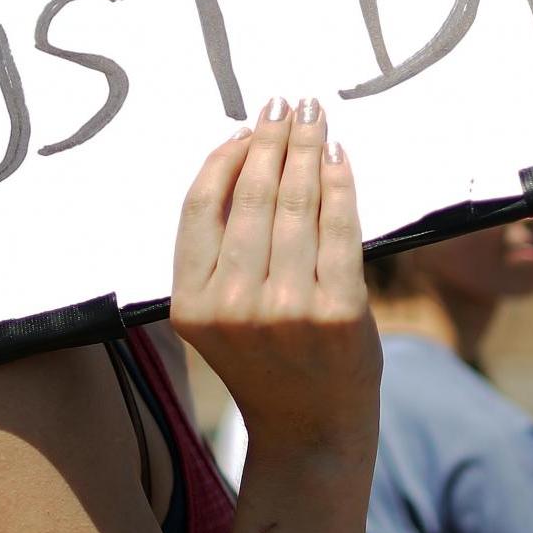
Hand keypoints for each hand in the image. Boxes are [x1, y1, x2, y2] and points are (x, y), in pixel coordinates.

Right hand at [172, 97, 379, 463]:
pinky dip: (341, 184)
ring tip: (314, 118)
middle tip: (287, 103)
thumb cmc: (268, 361)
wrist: (312, 428)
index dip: (224, 157)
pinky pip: (341, 228)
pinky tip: (339, 157)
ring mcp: (286, 309)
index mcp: (191, 303)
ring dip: (307, 149)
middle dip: (273, 139)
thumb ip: (220, 251)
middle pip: (251, 196)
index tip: (247, 127)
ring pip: (296, 204)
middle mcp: (232, 305)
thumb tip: (242, 155)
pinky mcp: (338, 310)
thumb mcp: (218, 314)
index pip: (200, 207)